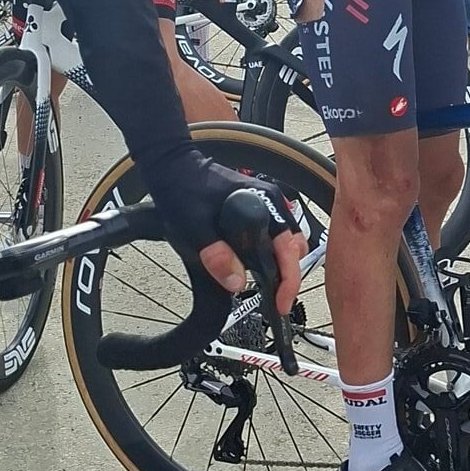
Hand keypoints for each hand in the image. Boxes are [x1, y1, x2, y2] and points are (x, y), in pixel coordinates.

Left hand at [143, 148, 301, 314]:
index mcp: (264, 204)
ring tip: (268, 287)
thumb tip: (237, 283)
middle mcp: (272, 202)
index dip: (288, 281)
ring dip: (283, 265)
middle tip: (275, 300)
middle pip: (295, 248)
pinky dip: (274, 253)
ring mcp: (267, 202)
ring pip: (288, 242)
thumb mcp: (195, 229)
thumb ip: (216, 256)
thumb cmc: (183, 190)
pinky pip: (276, 234)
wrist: (174, 167)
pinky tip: (258, 265)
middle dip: (289, 277)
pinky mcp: (259, 205)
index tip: (281, 303)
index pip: (289, 250)